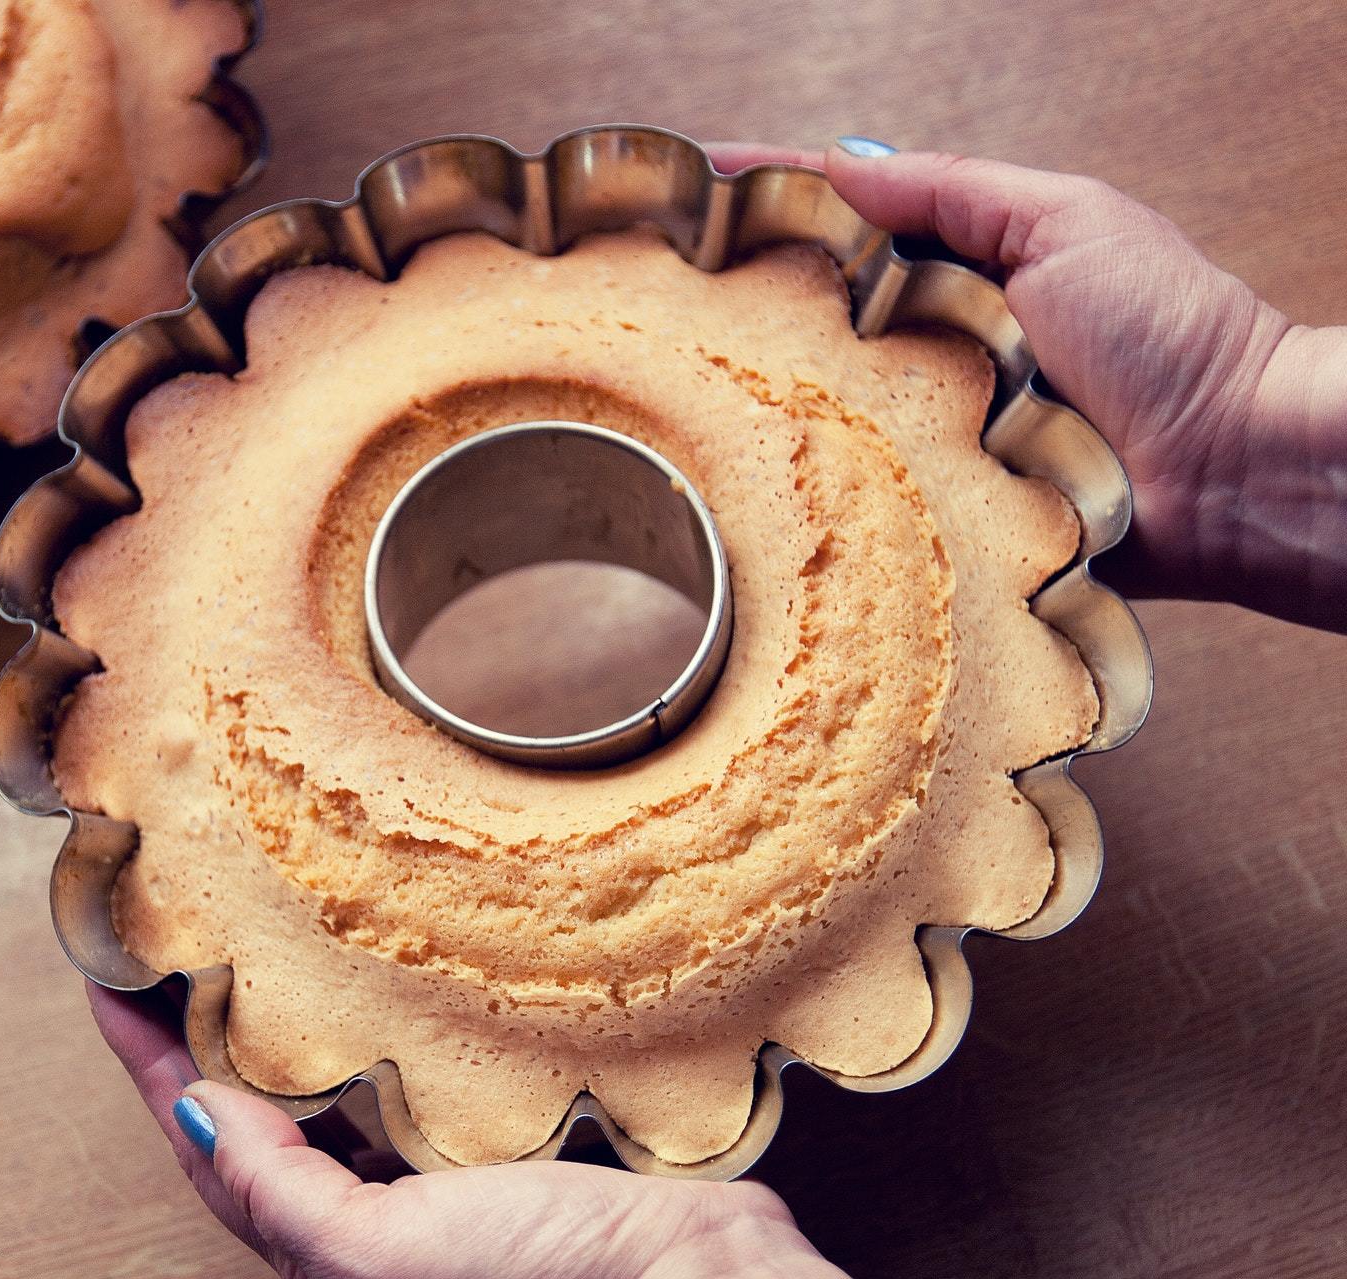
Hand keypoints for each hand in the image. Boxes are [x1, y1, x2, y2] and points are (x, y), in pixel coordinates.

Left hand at [91, 982, 971, 1278]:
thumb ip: (281, 1191)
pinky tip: (396, 976)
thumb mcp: (381, 1259)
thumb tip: (191, 1117)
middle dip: (213, 1029)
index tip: (103, 977)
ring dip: (296, 1018)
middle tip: (180, 936)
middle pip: (264, 1107)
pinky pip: (427, 1070)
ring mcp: (444, 1176)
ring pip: (343, 1080)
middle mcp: (375, 1211)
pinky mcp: (512, 1138)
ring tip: (266, 938)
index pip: (207, 1138)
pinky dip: (390, 1023)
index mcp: (330, 1245)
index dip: (146, 1059)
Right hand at [707, 140, 1346, 633]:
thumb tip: (840, 158)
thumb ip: (952, 191)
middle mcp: (928, 357)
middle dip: (730, 312)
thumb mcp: (1062, 222)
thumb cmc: (1170, 333)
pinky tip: (746, 484)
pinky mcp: (934, 520)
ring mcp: (925, 439)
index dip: (756, 212)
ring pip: (819, 418)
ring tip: (667, 384)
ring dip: (755, 404)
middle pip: (809, 325)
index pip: (836, 232)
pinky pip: (859, 503)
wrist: (1233, 470)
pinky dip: (812, 495)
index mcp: (955, 278)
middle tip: (644, 299)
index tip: (672, 206)